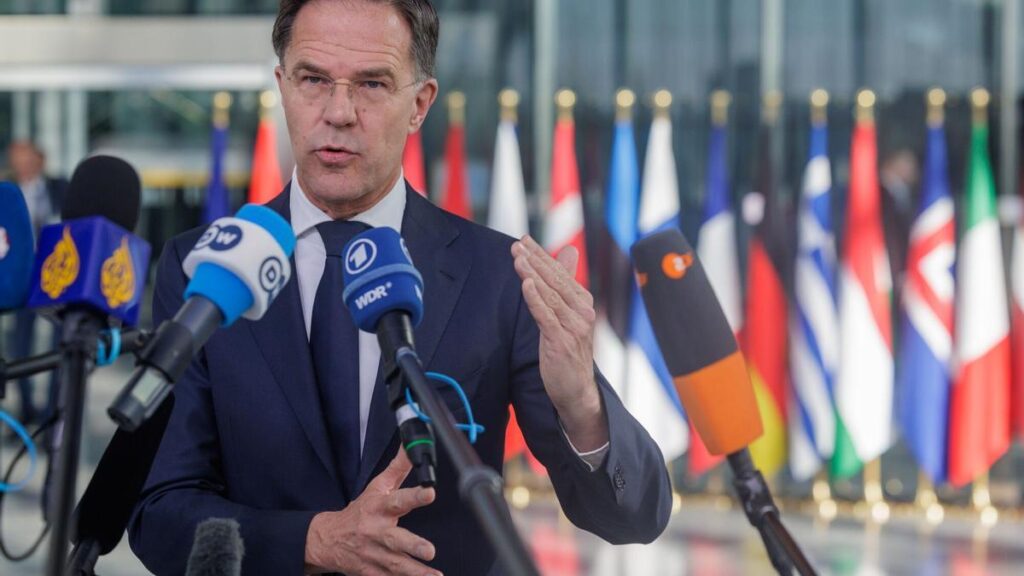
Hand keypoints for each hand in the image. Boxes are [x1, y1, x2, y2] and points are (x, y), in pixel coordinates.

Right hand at [304, 450, 440, 575]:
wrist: (328, 539)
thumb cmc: (359, 511)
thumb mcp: (377, 487)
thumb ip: (398, 468)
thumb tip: (412, 446)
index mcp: (378, 508)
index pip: (397, 499)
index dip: (414, 496)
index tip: (430, 492)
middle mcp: (376, 532)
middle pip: (395, 539)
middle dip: (412, 545)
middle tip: (430, 550)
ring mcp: (373, 554)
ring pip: (394, 565)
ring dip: (414, 571)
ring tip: (434, 574)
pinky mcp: (371, 572)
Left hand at [511, 236, 607, 450]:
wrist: (577, 390)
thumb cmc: (569, 351)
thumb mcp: (567, 315)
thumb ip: (563, 285)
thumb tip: (568, 253)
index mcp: (582, 302)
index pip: (560, 273)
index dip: (542, 255)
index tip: (524, 240)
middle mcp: (582, 311)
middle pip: (555, 279)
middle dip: (535, 259)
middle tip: (517, 244)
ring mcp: (573, 326)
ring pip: (549, 293)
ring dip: (532, 273)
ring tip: (518, 257)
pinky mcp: (562, 340)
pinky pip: (546, 315)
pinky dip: (535, 298)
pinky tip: (526, 284)